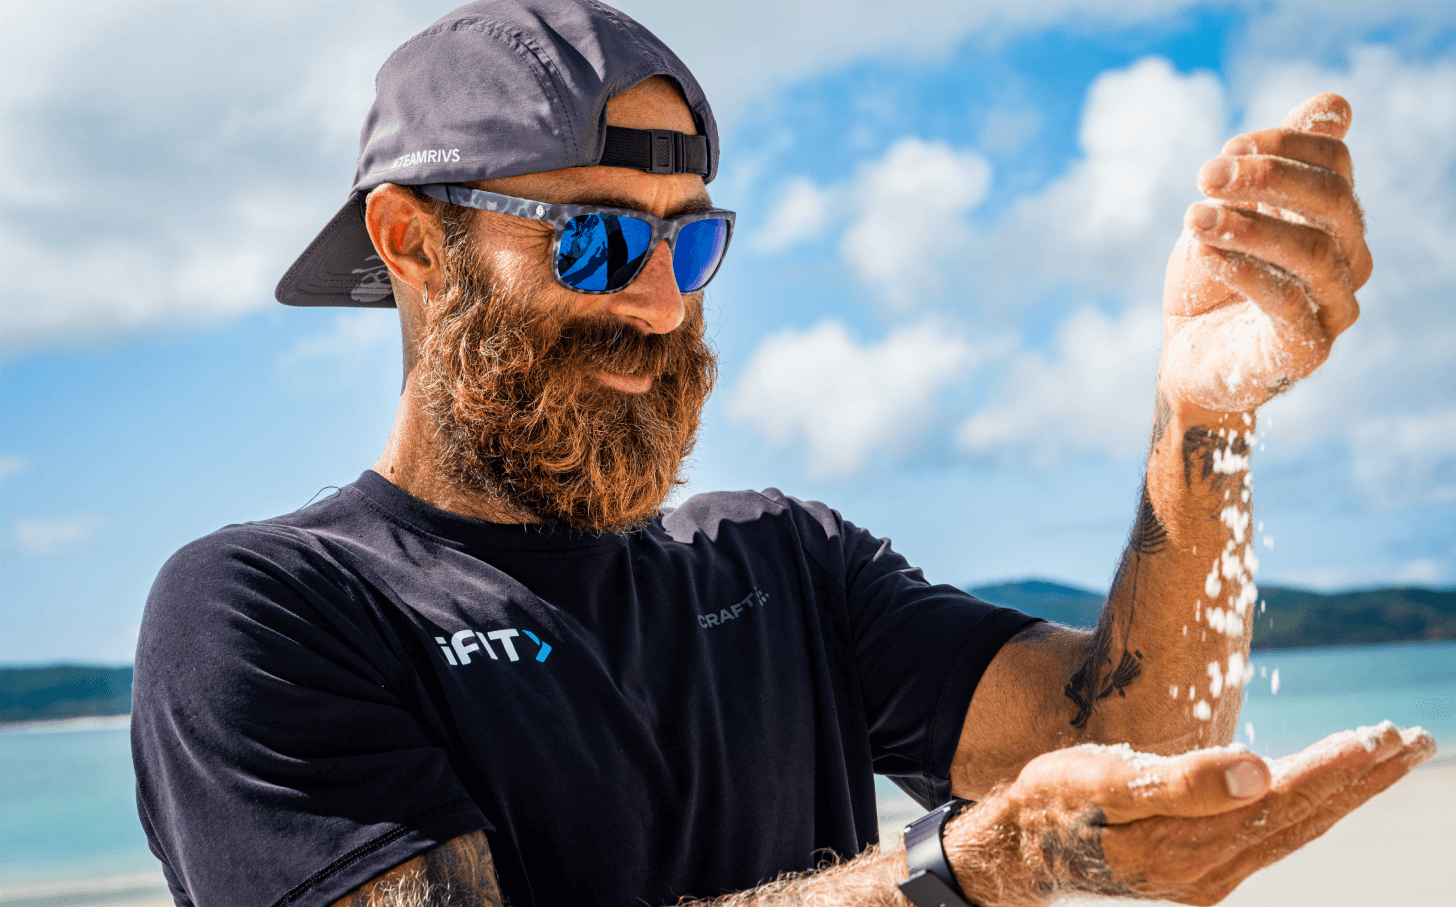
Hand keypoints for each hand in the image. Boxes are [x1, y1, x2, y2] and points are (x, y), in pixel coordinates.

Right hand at [946, 723, 1434, 906]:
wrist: (1025, 845)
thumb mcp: (1107, 779)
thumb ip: (1183, 781)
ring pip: (1294, 830)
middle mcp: (1209, 871)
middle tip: (1416, 740)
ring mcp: (1208, 877)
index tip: (1381, 736)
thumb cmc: (1059, 799)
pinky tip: (1327, 790)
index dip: (1334, 768)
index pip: (1282, 801)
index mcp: (1189, 846)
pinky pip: (1272, 837)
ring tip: (1389, 756)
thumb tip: (1262, 771)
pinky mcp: (1200, 869)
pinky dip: (1311, 809)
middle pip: (1303, 819)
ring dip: (1347, 792)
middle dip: (1363, 779)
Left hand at [1159, 93, 1371, 413]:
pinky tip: (1205, 255)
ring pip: (1312, 252)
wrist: (1188, 357)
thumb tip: (1336, 105)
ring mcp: (1334, 306)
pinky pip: (1287, 303)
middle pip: (1334, 200)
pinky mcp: (1307, 349)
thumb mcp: (1230, 213)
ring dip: (1247, 226)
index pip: (1335, 161)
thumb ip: (1270, 163)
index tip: (1226, 150)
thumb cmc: (1211, 280)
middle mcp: (1348, 257)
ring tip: (1194, 218)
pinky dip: (1244, 272)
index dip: (1283, 144)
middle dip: (1267, 179)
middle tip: (1206, 176)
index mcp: (1335, 217)